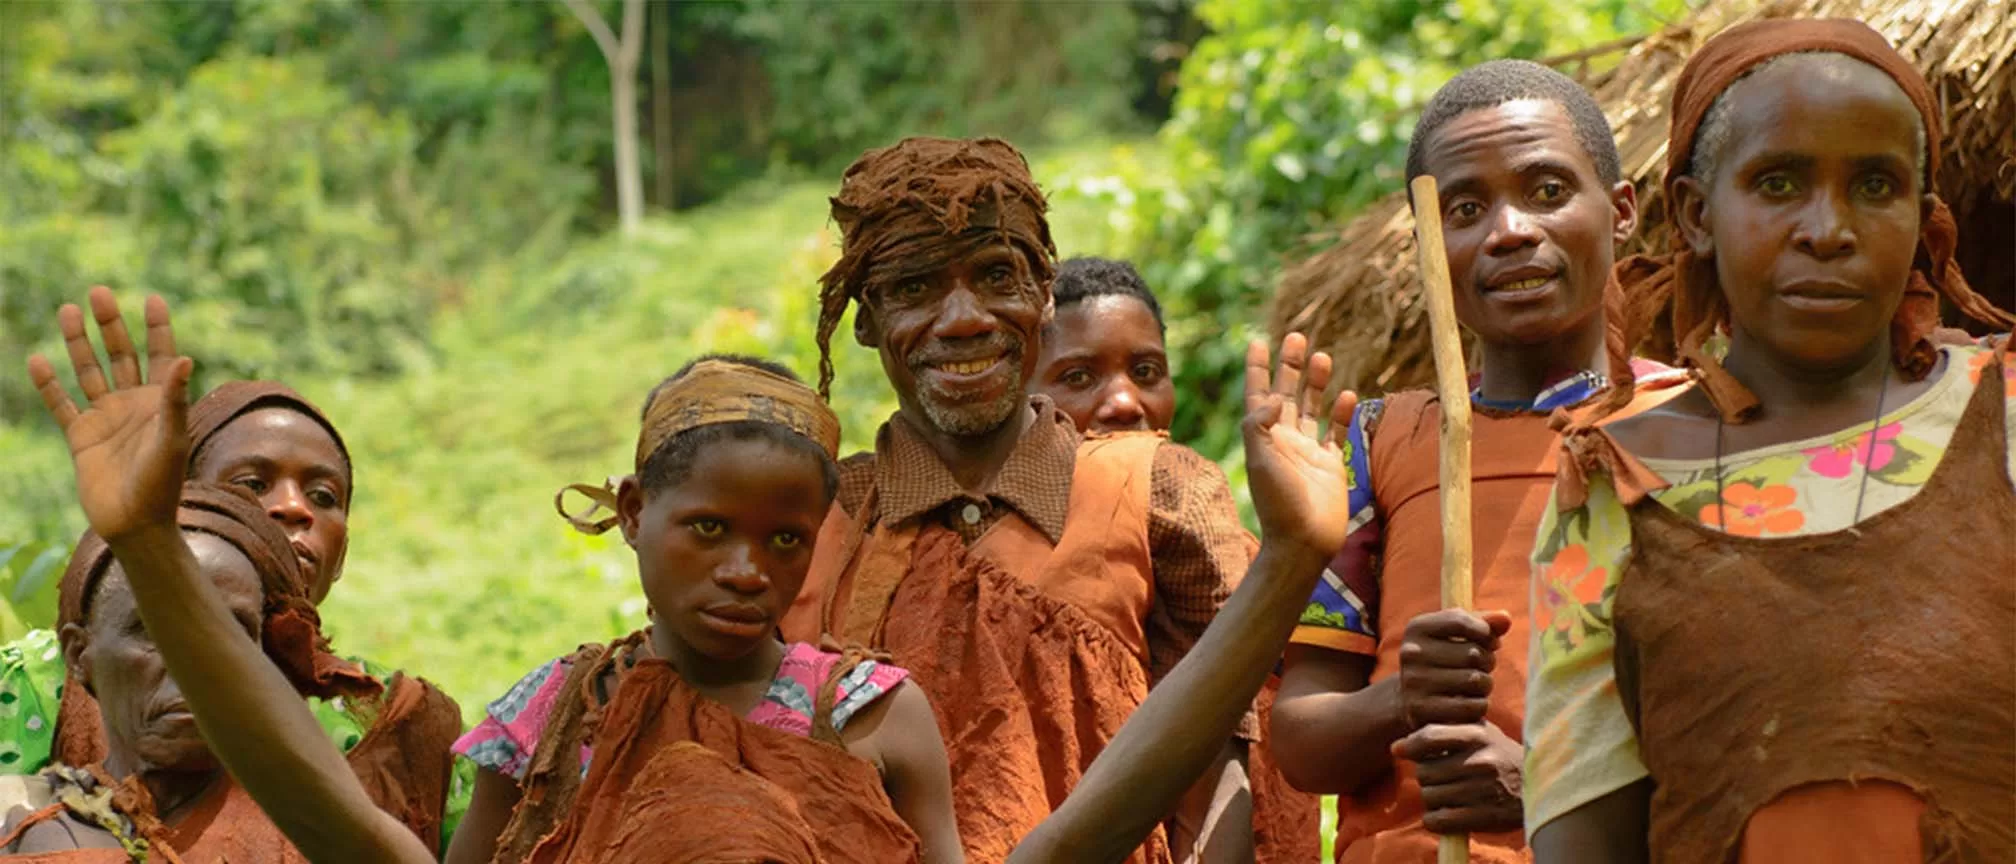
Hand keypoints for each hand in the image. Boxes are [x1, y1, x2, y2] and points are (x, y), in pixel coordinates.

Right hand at [27, 287, 193, 542]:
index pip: (160, 356)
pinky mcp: (80, 437)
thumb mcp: (172, 438)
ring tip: (68, 310)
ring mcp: (106, 418)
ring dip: (79, 343)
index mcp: (162, 403)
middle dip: (111, 325)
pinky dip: (48, 384)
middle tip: (98, 292)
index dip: (157, 328)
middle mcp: (133, 405)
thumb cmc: (162, 484)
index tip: (152, 298)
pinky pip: (60, 404)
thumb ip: (176, 399)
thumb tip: (185, 358)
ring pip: (89, 371)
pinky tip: (37, 360)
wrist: (135, 524)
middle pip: (121, 355)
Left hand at [1241, 333, 1357, 561]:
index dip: (1257, 369)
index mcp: (1263, 436)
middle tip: (1297, 337)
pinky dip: (1341, 412)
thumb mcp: (1259, 460)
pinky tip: (1347, 393)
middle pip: (1287, 393)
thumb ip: (1258, 426)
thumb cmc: (1278, 503)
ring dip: (1316, 382)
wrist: (1304, 541)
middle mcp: (1284, 439)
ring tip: (1322, 356)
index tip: (1258, 342)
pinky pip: (1336, 431)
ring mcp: (1308, 450)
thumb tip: (1272, 398)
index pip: (1258, 394)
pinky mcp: (1330, 463)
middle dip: (1290, 366)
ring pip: (1312, 407)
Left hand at [1392, 721, 1523, 834]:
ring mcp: (1482, 790)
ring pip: (1429, 797)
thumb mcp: (1482, 732)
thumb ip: (1446, 730)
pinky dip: (1435, 820)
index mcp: (1477, 735)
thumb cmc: (1501, 755)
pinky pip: (1439, 820)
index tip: (1398, 750)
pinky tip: (1444, 815)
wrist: (1540, 786)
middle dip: (1426, 776)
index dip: (1408, 745)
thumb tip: (1400, 744)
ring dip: (1432, 799)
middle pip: (1424, 772)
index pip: (1429, 737)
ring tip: (1449, 794)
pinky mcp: (1484, 817)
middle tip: (1441, 777)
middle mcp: (1480, 760)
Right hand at [1396, 609, 1511, 727]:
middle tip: (1482, 668)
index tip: (1490, 641)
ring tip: (1475, 685)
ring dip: (1485, 685)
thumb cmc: (1442, 661)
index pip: (1460, 621)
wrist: (1410, 699)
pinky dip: (1479, 706)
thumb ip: (1483, 623)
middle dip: (1487, 661)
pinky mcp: (1423, 710)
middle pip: (1472, 653)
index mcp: (1417, 628)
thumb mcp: (1455, 636)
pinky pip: (1473, 706)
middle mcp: (1411, 653)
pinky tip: (1469, 702)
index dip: (1485, 632)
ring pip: (1476, 681)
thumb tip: (1505, 618)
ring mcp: (1415, 683)